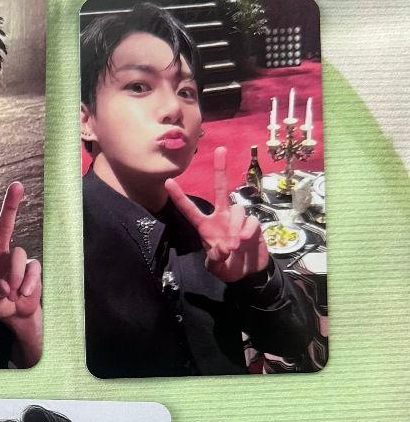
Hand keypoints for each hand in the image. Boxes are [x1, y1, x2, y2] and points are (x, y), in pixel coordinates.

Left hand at [0, 182, 42, 356]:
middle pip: (6, 224)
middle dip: (11, 204)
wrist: (16, 315)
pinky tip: (23, 294)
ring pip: (19, 255)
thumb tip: (2, 284)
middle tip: (18, 185)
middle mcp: (0, 253)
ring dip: (14, 277)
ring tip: (11, 293)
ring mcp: (17, 259)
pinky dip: (27, 284)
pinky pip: (32, 269)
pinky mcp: (32, 267)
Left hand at [166, 146, 270, 283]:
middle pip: (220, 189)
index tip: (168, 181)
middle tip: (220, 149)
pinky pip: (250, 220)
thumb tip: (223, 248)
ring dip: (235, 227)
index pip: (190, 209)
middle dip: (220, 169)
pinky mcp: (253, 223)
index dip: (179, 197)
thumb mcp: (215, 267)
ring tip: (234, 245)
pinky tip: (245, 241)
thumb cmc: (227, 266)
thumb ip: (215, 259)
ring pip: (237, 210)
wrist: (248, 272)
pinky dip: (247, 231)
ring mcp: (238, 219)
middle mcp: (221, 217)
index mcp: (205, 225)